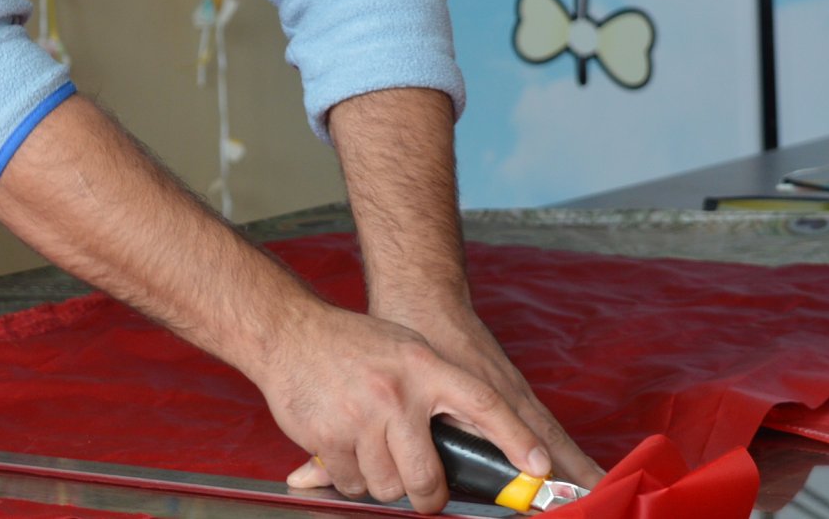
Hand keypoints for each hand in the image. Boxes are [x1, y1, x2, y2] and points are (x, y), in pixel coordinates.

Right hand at [255, 299, 551, 514]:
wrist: (288, 331)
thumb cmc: (352, 343)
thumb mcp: (406, 349)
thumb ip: (437, 387)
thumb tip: (478, 439)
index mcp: (423, 366)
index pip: (483, 404)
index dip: (515, 439)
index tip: (540, 467)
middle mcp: (396, 392)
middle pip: (429, 475)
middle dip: (430, 496)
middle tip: (427, 495)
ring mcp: (360, 415)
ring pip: (388, 486)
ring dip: (382, 483)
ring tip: (373, 454)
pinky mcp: (327, 436)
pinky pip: (351, 483)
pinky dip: (350, 479)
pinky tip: (344, 450)